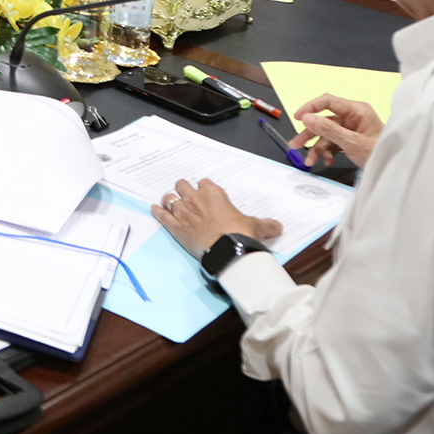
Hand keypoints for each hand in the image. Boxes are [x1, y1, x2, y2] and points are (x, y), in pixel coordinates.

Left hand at [152, 178, 283, 257]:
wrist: (228, 250)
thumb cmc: (242, 234)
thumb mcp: (257, 227)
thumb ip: (266, 224)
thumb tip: (279, 226)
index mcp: (214, 194)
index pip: (205, 183)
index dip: (204, 188)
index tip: (205, 193)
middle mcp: (196, 198)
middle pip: (182, 185)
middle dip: (183, 190)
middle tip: (187, 197)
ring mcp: (184, 212)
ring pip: (169, 198)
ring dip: (170, 200)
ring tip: (171, 203)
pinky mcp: (176, 227)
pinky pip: (162, 216)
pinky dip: (157, 212)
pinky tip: (154, 209)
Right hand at [291, 94, 382, 167]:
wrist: (394, 168)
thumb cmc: (381, 153)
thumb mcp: (352, 142)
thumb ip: (329, 129)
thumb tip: (308, 118)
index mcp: (357, 110)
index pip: (328, 102)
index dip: (310, 108)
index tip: (298, 117)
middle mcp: (353, 117)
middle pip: (324, 120)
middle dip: (309, 134)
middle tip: (296, 143)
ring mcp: (351, 128)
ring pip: (326, 133)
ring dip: (316, 147)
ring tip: (309, 160)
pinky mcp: (350, 139)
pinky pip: (332, 142)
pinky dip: (326, 152)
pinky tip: (326, 160)